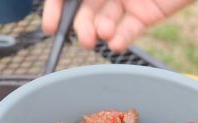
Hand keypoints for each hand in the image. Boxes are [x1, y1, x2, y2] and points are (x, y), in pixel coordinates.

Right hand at [42, 0, 192, 51]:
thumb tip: (68, 0)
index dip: (56, 9)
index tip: (50, 27)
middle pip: (86, 10)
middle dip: (81, 26)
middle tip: (84, 40)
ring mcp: (128, 2)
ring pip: (106, 21)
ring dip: (101, 31)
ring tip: (103, 35)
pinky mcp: (147, 15)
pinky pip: (130, 29)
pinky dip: (121, 38)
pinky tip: (115, 44)